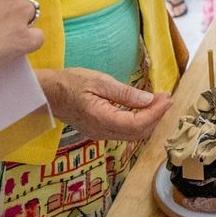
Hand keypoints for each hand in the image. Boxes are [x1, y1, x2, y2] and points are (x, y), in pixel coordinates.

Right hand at [37, 67, 171, 142]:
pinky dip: (139, 122)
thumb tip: (149, 99)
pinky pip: (124, 132)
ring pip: (132, 135)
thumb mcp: (99, 81)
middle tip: (166, 98)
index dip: (155, 113)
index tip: (166, 98)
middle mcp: (101, 131)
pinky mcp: (99, 131)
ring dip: (149, 120)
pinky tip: (144, 109)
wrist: (48, 93)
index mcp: (100, 118)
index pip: (136, 124)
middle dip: (156, 116)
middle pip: (137, 132)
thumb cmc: (70, 83)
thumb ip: (125, 93)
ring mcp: (100, 134)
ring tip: (159, 102)